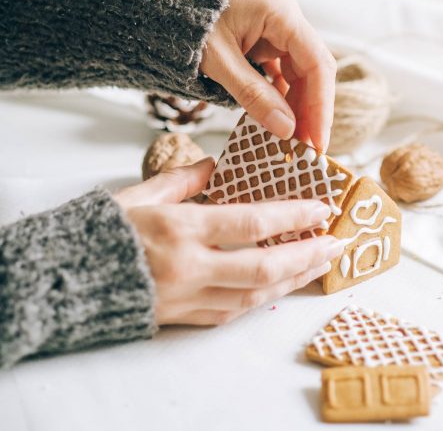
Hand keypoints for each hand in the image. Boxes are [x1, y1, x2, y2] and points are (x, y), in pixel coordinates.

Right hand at [114, 158, 342, 325]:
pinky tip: (280, 287)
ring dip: (292, 281)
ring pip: (254, 297)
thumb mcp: (141, 194)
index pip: (252, 224)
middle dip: (308, 256)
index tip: (323, 208)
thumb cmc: (101, 231)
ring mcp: (187, 298)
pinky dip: (261, 299)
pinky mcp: (182, 317)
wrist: (63, 280)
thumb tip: (217, 166)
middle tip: (337, 245)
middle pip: (264, 268)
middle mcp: (189, 267)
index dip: (293, 216)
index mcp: (180, 230)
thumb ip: (184, 179)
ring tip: (320, 266)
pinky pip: (232, 313)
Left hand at [200, 0, 335, 151]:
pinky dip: (281, 98)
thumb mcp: (218, 61)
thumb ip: (253, 94)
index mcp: (280, 13)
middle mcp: (286, 19)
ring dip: (297, 108)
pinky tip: (278, 120)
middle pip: (313, 71)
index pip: (317, 63)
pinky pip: (282, 73)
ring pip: (300, 75)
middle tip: (307, 149)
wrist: (162, 1)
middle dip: (311, 111)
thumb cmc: (185, 21)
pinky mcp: (265, 42)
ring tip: (292, 141)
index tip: (318, 141)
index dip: (321, 106)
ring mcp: (277, 30)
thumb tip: (286, 129)